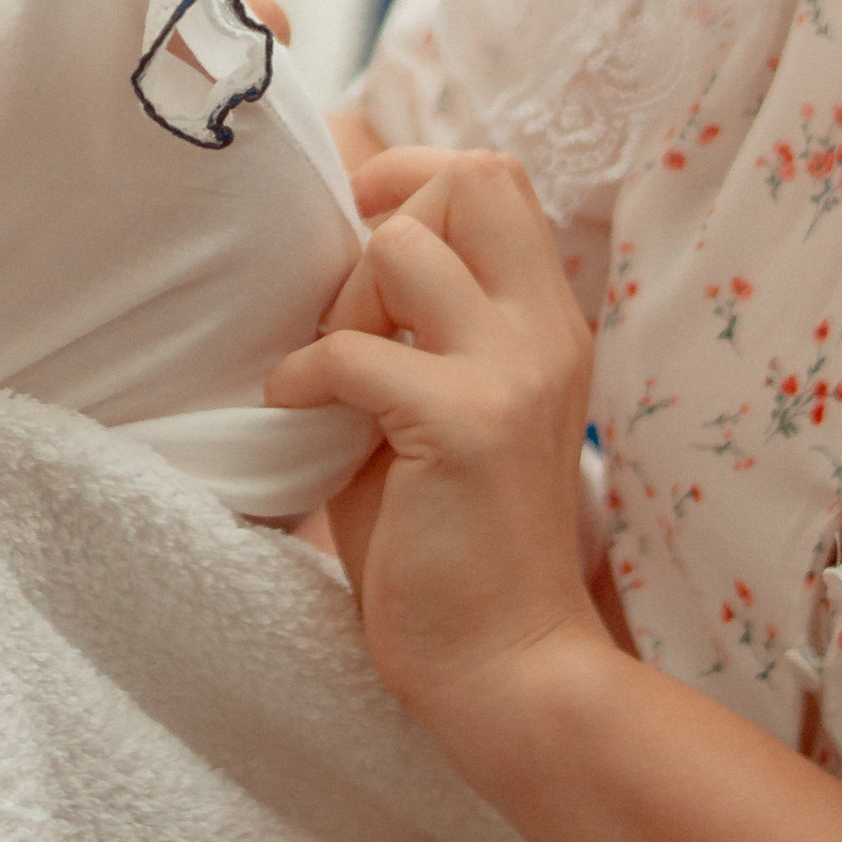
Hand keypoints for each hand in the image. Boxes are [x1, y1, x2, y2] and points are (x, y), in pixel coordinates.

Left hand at [266, 152, 604, 755]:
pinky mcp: (466, 427)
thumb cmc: (453, 543)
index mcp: (548, 324)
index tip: (361, 215)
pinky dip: (304, 373)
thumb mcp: (449, 406)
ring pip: (405, 249)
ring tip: (332, 372)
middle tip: (350, 314)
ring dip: (346, 300)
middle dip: (387, 221)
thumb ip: (417, 329)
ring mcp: (512, 376)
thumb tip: (343, 255)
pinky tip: (293, 408)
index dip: (418, 174)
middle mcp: (545, 334)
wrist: (505, 667)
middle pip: (472, 182)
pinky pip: (356, 352)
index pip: (500, 179)